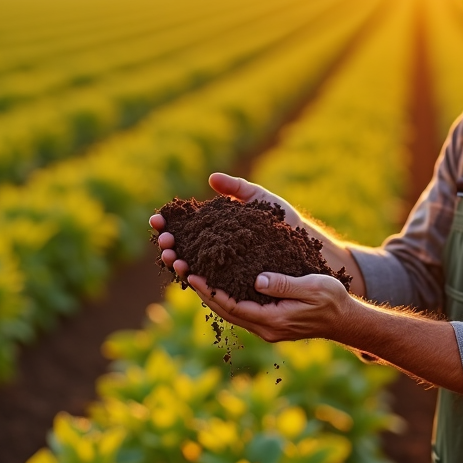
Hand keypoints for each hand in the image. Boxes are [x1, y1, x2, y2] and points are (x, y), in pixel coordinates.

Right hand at [149, 172, 303, 278]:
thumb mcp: (258, 199)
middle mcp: (216, 250)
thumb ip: (236, 188)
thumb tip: (212, 178)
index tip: (156, 219)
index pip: (184, 227)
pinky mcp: (236, 283)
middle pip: (182, 249)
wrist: (306, 243)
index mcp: (216, 230)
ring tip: (173, 258)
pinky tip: (191, 277)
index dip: (167, 224)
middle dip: (169, 246)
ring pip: (193, 268)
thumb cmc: (283, 220)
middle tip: (164, 242)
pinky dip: (199, 281)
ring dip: (178, 264)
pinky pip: (213, 284)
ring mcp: (224, 267)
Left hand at [186, 271, 352, 342]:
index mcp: (273, 320)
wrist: (344, 321)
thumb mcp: (313, 287)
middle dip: (202, 292)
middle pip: (225, 311)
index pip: (233, 306)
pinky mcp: (268, 323)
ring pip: (230, 312)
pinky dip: (225, 297)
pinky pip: (239, 310)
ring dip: (210, 295)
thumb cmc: (332, 301)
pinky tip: (216, 283)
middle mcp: (265, 329)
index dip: (210, 291)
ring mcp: (266, 328)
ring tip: (192, 275)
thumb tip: (258, 279)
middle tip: (182, 271)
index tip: (191, 275)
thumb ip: (286, 284)